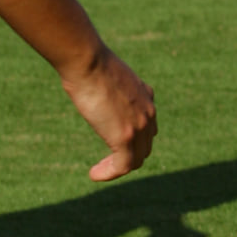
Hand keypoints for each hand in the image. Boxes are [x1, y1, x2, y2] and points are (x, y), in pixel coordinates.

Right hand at [60, 45, 157, 182]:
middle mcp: (148, 112)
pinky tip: (94, 174)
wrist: (88, 61)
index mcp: (146, 96)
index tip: (113, 145)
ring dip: (117, 168)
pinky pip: (124, 166)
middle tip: (107, 163)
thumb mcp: (105, 74)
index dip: (134, 140)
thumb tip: (89, 81)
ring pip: (136, 158)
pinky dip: (109, 173)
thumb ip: (107, 86)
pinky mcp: (126, 137)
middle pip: (145, 145)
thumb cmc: (88, 64)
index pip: (147, 126)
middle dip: (128, 157)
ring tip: (99, 171)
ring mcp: (139, 126)